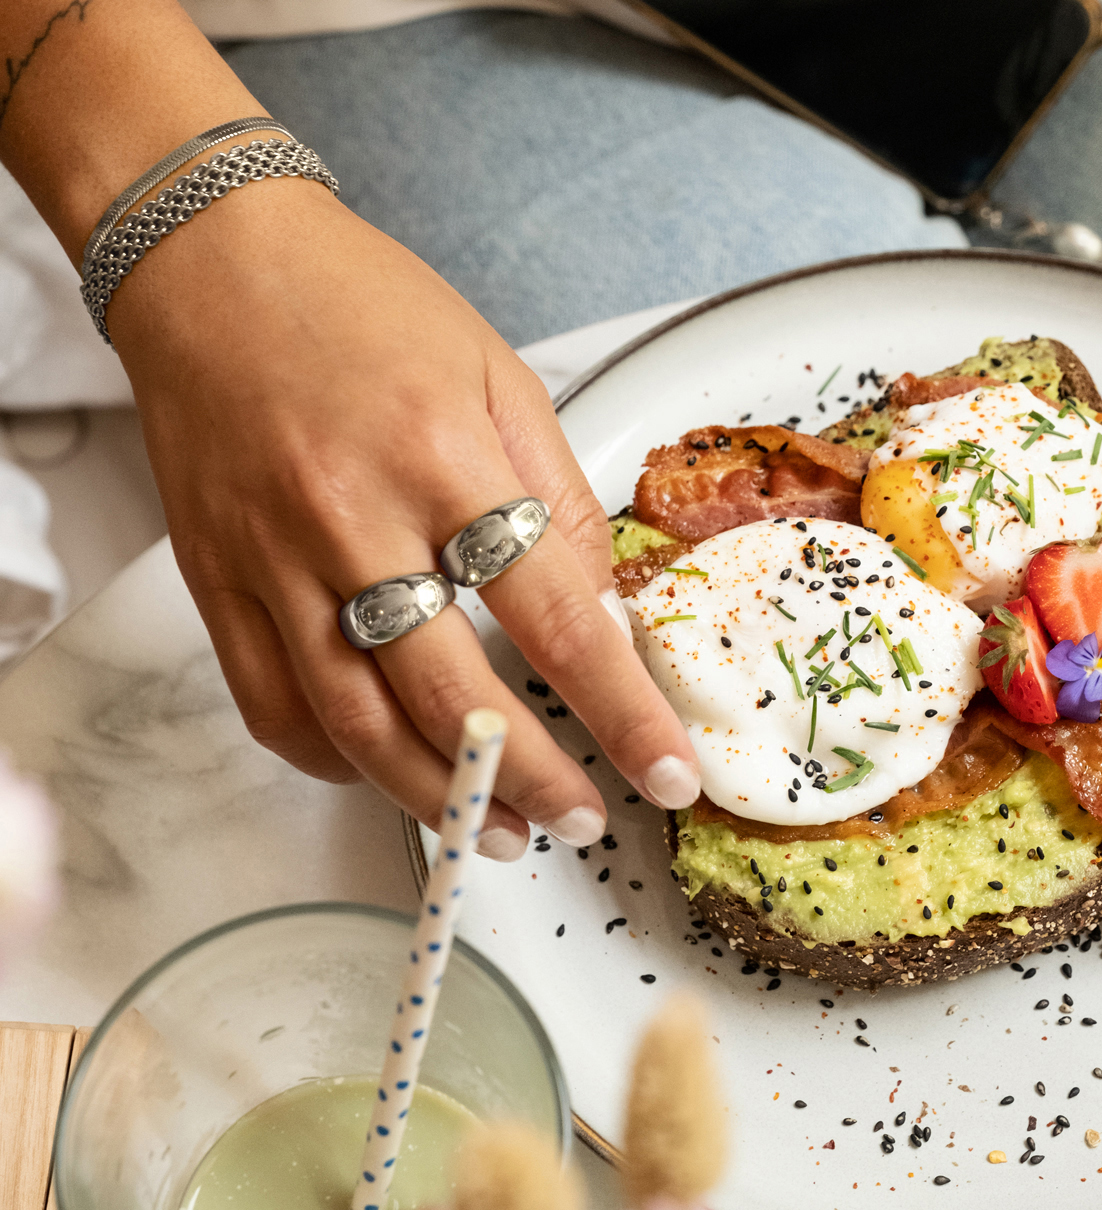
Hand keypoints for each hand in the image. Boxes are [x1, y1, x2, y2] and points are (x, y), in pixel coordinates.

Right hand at [106, 180, 701, 857]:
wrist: (211, 262)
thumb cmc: (366, 309)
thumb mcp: (500, 378)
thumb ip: (555, 505)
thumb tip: (603, 622)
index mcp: (442, 455)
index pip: (555, 619)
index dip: (620, 713)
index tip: (667, 775)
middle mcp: (350, 517)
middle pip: (452, 697)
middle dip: (531, 779)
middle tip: (582, 822)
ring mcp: (272, 560)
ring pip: (357, 726)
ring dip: (439, 798)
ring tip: (500, 833)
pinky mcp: (215, 583)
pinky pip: (274, 708)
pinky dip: (336, 764)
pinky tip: (390, 775)